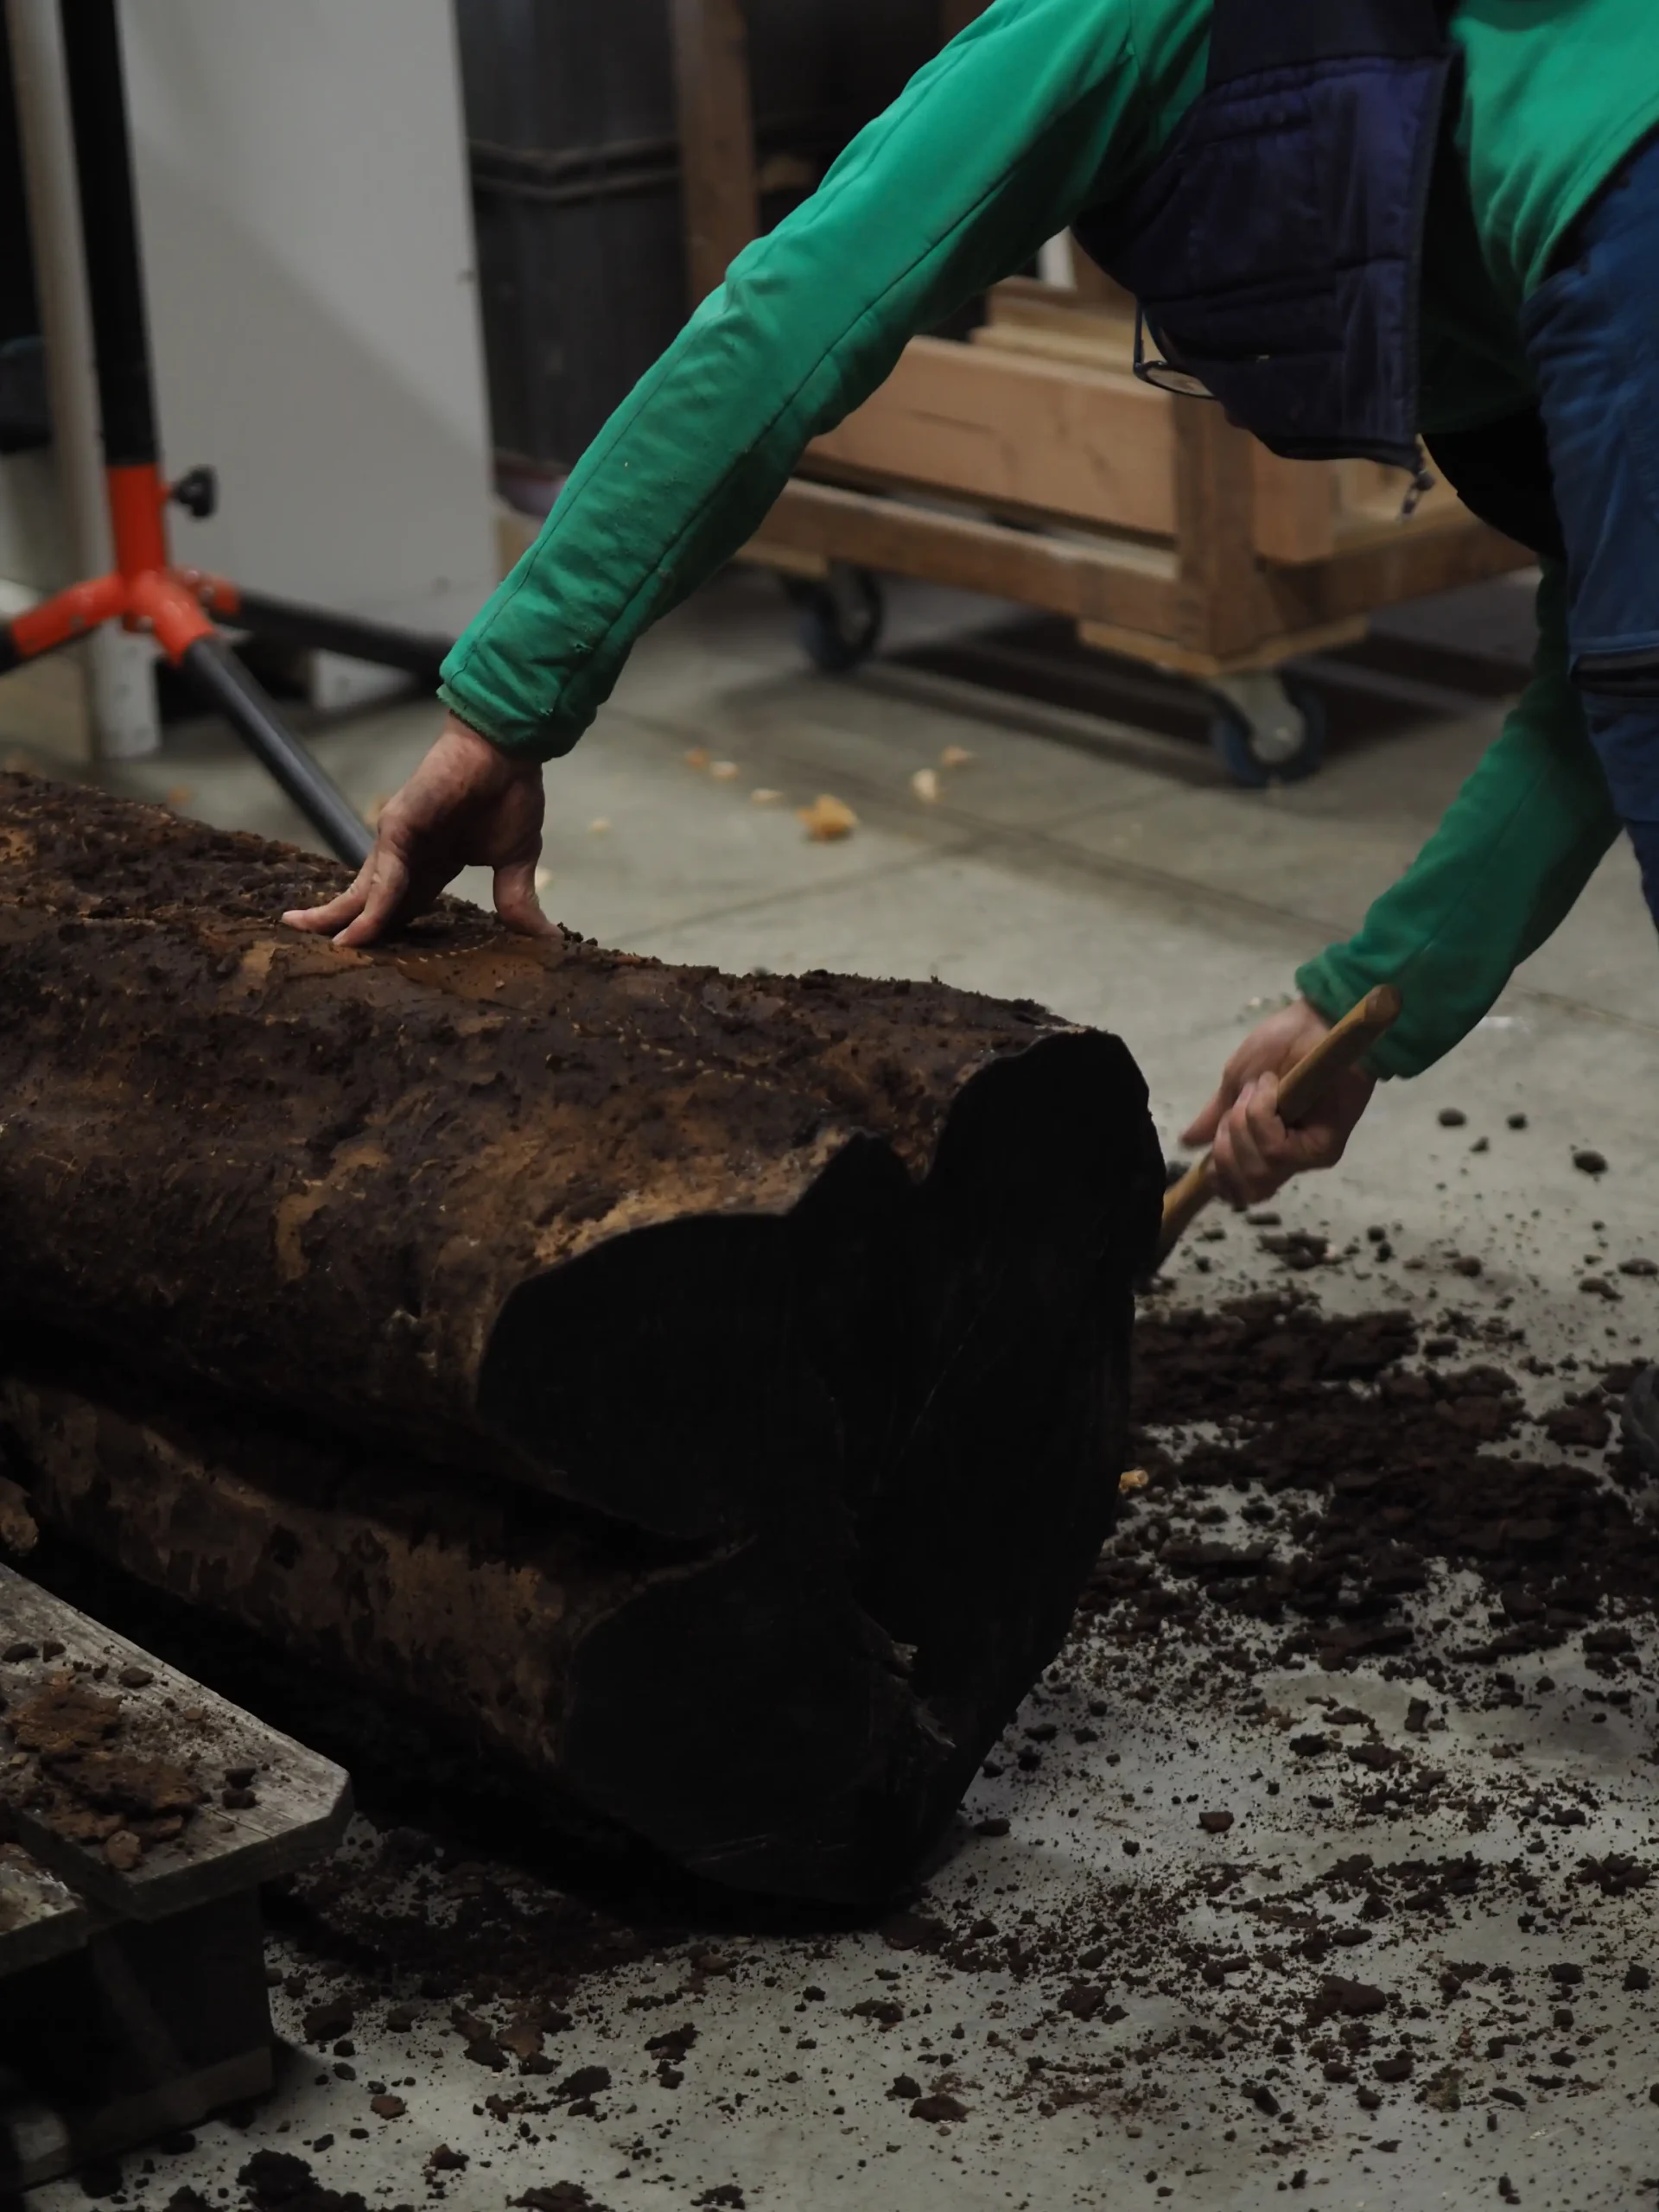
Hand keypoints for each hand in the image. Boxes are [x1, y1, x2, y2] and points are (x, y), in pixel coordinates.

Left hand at [282, 714, 554, 946]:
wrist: (508, 750)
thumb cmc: (511, 793)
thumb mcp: (516, 861)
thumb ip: (517, 900)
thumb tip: (544, 937)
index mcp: (433, 862)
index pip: (401, 905)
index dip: (386, 932)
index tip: (370, 960)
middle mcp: (408, 854)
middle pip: (370, 900)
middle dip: (344, 925)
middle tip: (319, 951)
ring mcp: (398, 841)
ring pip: (366, 892)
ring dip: (344, 921)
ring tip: (323, 945)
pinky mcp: (398, 827)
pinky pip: (385, 878)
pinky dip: (373, 908)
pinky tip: (360, 933)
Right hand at [1181, 997, 1375, 1206]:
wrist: (1316, 1022)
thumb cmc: (1281, 1045)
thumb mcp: (1236, 1081)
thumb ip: (1217, 1116)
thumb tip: (1187, 1142)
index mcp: (1265, 1147)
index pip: (1241, 1190)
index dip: (1220, 1178)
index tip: (1211, 1152)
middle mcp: (1287, 1159)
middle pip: (1245, 1186)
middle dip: (1227, 1144)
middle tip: (1239, 1105)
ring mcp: (1306, 1156)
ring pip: (1258, 1170)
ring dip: (1246, 1124)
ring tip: (1260, 1090)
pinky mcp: (1323, 1148)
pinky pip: (1276, 1151)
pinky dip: (1263, 1117)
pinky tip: (1274, 1090)